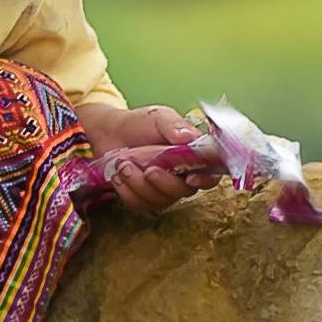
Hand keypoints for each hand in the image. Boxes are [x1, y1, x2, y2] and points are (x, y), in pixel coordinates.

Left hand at [69, 98, 221, 207]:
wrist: (110, 132)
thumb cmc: (140, 124)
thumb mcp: (158, 117)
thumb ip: (174, 125)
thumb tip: (189, 137)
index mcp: (193, 156)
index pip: (211, 175)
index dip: (205, 180)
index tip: (190, 178)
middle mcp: (182, 176)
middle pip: (184, 191)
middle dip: (163, 182)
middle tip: (147, 169)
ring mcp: (164, 189)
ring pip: (160, 200)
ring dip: (139, 183)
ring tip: (124, 163)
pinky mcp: (145, 198)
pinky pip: (140, 204)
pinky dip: (127, 190)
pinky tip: (119, 174)